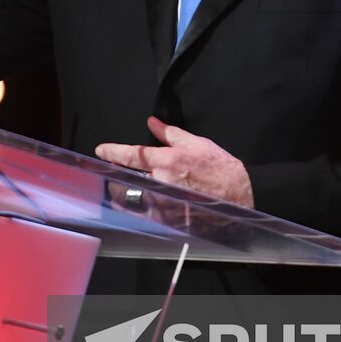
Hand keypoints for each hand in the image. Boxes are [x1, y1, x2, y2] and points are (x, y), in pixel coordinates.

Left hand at [95, 116, 253, 207]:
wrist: (240, 195)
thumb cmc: (219, 167)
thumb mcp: (196, 143)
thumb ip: (170, 133)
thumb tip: (152, 122)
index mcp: (166, 161)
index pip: (131, 155)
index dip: (112, 151)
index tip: (100, 150)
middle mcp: (161, 182)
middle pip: (127, 180)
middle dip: (118, 176)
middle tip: (114, 173)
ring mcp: (164, 203)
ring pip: (135, 198)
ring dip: (126, 194)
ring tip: (124, 191)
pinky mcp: (170, 219)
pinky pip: (147, 214)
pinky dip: (141, 209)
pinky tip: (143, 205)